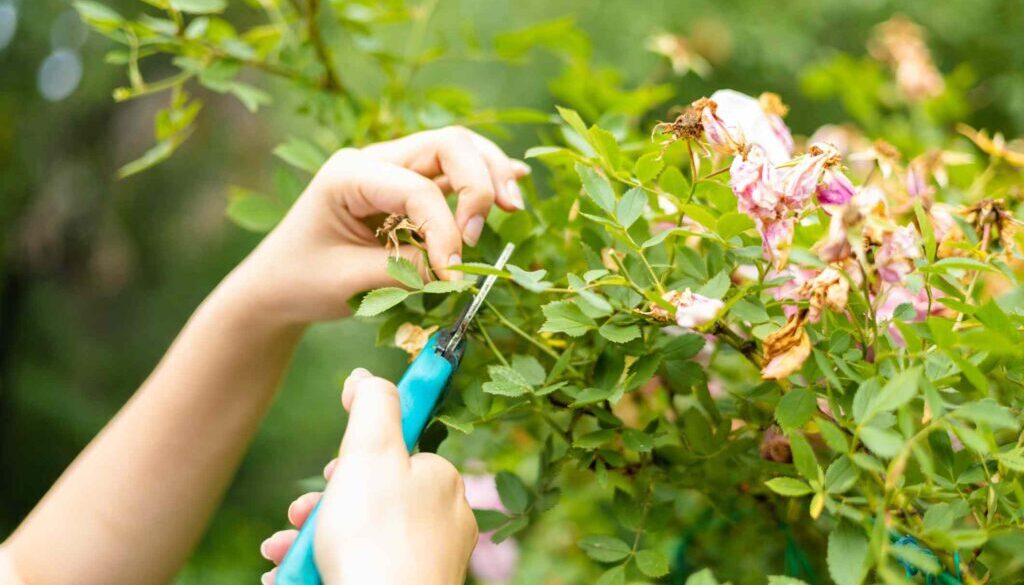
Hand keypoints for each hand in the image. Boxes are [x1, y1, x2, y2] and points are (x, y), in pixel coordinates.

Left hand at [230, 127, 528, 324]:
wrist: (275, 287)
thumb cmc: (302, 282)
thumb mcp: (350, 282)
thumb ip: (405, 271)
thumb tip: (456, 268)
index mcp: (348, 175)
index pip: (417, 189)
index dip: (445, 231)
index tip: (454, 274)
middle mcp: (373, 160)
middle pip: (446, 144)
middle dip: (479, 181)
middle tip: (491, 225)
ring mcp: (391, 168)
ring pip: (455, 149)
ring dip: (489, 173)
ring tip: (513, 204)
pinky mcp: (404, 186)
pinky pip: (451, 170)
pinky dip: (482, 177)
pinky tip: (511, 184)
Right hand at [258, 369, 477, 584]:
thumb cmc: (376, 537)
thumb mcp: (370, 451)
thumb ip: (372, 405)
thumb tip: (366, 377)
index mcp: (441, 482)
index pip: (394, 454)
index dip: (352, 458)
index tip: (330, 470)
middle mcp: (441, 522)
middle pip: (370, 497)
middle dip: (322, 504)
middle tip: (301, 515)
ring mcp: (424, 563)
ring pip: (357, 538)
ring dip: (309, 539)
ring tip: (283, 550)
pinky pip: (358, 571)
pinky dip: (319, 570)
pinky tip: (290, 575)